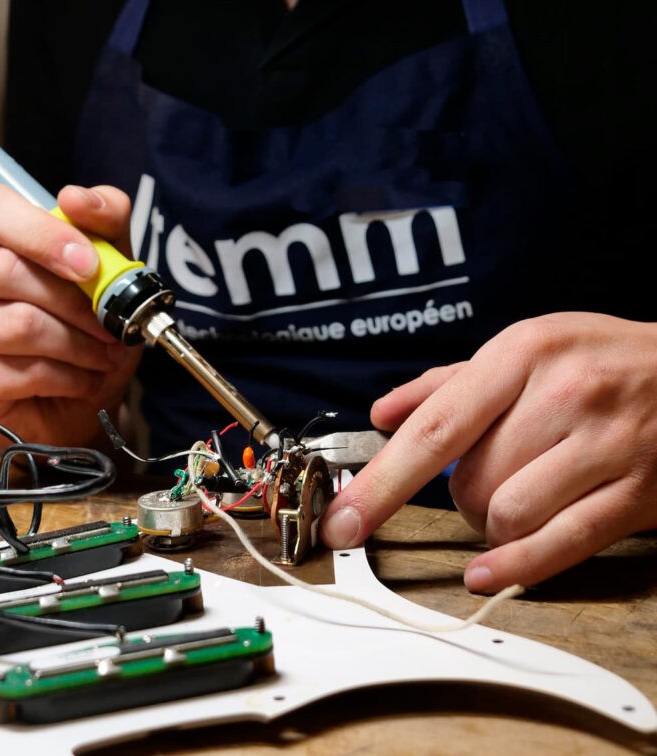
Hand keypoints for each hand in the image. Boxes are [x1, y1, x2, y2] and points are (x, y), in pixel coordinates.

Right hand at [0, 184, 142, 449]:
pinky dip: (69, 378)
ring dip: (81, 345)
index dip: (43, 233)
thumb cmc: (87, 327)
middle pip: (10, 270)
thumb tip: (79, 198)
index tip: (89, 263)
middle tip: (112, 326)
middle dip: (78, 303)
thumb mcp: (113, 271)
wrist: (79, 400)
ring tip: (104, 355)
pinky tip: (82, 379)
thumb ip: (106, 223)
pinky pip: (22, 371)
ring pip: (21, 325)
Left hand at [320, 313, 656, 592]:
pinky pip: (561, 542)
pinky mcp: (638, 491)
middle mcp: (563, 395)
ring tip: (516, 497)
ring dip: (492, 523)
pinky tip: (488, 571)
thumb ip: (447, 383)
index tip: (342, 520)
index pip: (435, 428)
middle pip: (470, 481)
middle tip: (484, 478)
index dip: (381, 482)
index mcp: (522, 353)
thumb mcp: (524, 348)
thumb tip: (384, 414)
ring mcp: (605, 445)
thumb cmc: (598, 358)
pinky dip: (516, 564)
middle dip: (461, 496)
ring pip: (508, 514)